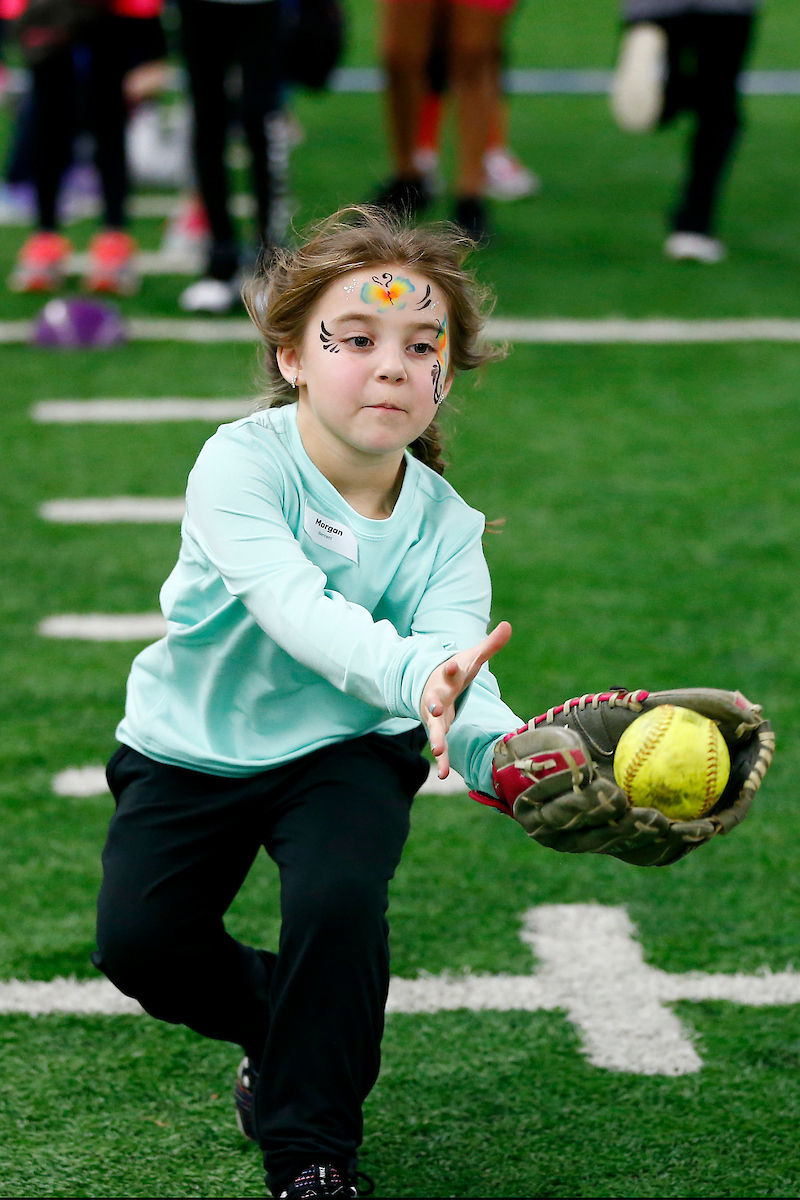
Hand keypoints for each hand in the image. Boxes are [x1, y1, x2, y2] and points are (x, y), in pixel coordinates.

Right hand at [421, 621, 511, 777]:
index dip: (450, 667)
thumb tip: (508, 625)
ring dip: (435, 738)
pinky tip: (443, 773)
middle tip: (433, 710)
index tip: (450, 664)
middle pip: (434, 699)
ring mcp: (435, 713)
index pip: (449, 670)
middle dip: (433, 705)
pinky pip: (439, 745)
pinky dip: (441, 759)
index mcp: (448, 676)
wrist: (431, 683)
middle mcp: (437, 694)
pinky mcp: (437, 727)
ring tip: (437, 750)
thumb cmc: (456, 671)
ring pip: (433, 726)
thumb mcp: (472, 658)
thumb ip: (490, 645)